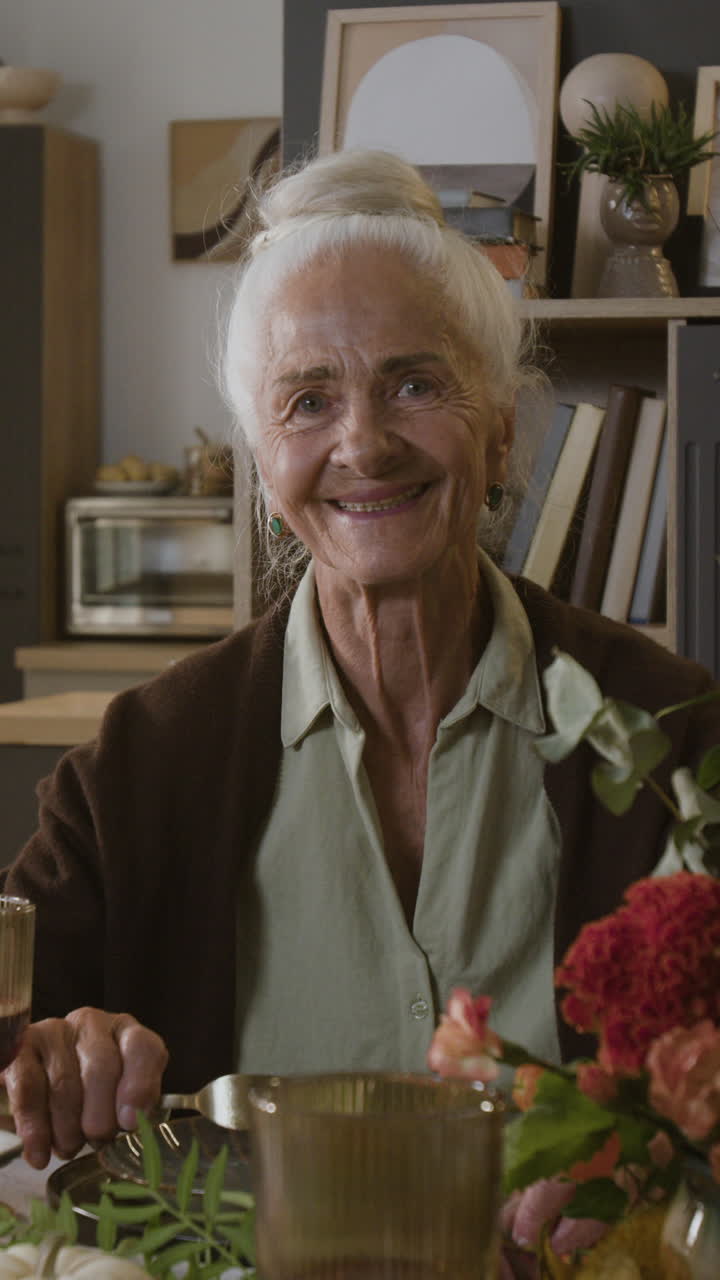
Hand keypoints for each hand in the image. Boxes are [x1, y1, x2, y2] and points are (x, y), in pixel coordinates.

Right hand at [1, 1007, 167, 1167]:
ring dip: (67, 1127)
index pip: (142, 1048)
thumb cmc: (92, 1096)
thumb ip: (134, 1107)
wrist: (44, 1089)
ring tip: (70, 1147)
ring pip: (64, 1081)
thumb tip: (135, 1123)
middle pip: (101, 1067)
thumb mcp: (120, 1099)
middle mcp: (93, 1024)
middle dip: (100, 1115)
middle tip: (98, 1140)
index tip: (131, 1122)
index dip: (140, 1085)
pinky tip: (39, 1152)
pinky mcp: (25, 1047)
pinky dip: (35, 1126)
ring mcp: (56, 1031)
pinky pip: (29, 1087)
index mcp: (127, 1033)